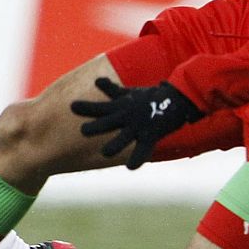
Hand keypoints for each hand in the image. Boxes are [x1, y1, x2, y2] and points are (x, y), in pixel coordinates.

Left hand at [72, 77, 201, 169]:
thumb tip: (97, 80)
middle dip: (95, 127)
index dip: (86, 108)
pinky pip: (143, 150)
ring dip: (114, 146)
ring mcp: (138, 127)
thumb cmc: (148, 97)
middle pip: (107, 123)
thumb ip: (111, 90)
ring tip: (105, 153)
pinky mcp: (150, 135)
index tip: (71, 106)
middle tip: (83, 131)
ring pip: (123, 138)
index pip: (99, 108)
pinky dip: (137, 159)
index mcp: (120, 108)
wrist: (176, 98)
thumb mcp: (128, 93)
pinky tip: (130, 167)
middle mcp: (126, 117)